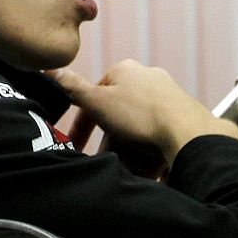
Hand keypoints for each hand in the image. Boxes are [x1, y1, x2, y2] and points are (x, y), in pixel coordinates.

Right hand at [53, 61, 237, 175]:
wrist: (187, 133)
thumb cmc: (141, 115)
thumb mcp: (98, 102)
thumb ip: (73, 88)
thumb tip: (49, 69)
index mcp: (125, 69)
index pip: (94, 96)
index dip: (83, 124)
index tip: (77, 145)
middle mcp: (147, 77)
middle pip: (116, 114)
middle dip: (109, 141)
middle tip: (105, 161)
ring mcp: (166, 94)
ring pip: (136, 126)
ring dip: (128, 149)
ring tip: (128, 168)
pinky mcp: (180, 113)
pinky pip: (156, 133)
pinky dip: (148, 150)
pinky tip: (148, 165)